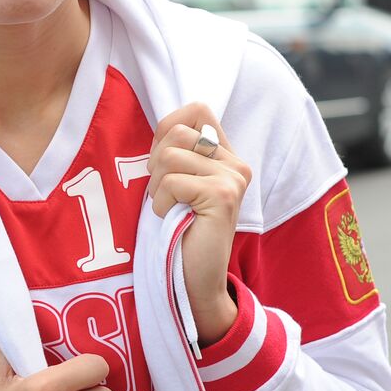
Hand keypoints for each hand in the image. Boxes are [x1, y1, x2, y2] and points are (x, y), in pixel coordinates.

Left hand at [146, 103, 251, 344]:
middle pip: (177, 131)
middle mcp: (235, 163)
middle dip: (155, 163)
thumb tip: (160, 126)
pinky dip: (160, 202)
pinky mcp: (223, 195)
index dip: (167, 128)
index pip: (197, 109)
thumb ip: (176, 152)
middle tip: (164, 194)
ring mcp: (232, 178)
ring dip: (156, 186)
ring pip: (170, 155)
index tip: (162, 164)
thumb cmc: (176, 230)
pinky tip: (172, 219)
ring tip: (168, 208)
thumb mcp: (175, 182)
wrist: (193, 280)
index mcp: (225, 155)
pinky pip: (171, 181)